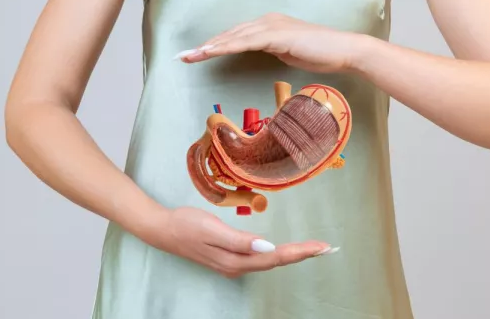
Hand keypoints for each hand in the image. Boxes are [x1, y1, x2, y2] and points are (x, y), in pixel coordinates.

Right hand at [153, 207, 337, 278]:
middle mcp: (237, 266)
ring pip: (270, 262)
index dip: (299, 252)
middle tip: (326, 248)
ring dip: (293, 255)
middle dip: (303, 255)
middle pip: (276, 262)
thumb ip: (239, 240)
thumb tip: (267, 247)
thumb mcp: (211, 228)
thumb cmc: (186, 224)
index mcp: (235, 259)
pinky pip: (261, 259)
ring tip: (313, 249)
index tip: (321, 247)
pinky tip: (286, 250)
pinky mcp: (230, 258)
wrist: (162, 229)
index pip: (275, 257)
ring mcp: (233, 264)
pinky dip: (278, 254)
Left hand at [175, 13, 367, 73]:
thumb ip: (274, 51)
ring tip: (189, 56)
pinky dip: (226, 46)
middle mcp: (267, 22)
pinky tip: (211, 52)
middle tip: (182, 57)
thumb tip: (261, 55)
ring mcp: (271, 26)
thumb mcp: (290, 54)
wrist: (344, 50)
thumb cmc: (321, 55)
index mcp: (269, 26)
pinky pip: (245, 41)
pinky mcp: (276, 35)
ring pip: (233, 37)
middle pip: (229, 34)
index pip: (236, 36)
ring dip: (209, 47)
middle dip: (204, 46)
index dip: (214, 45)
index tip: (195, 56)